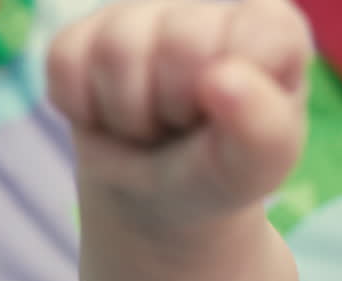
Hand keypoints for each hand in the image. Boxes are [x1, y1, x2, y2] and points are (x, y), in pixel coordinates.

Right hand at [46, 0, 308, 223]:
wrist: (159, 200)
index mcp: (274, 31)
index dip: (232, 97)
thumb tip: (222, 78)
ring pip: (117, 49)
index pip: (253, 37)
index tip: (232, 124)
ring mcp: (145, 14)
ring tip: (154, 126)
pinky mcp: (87, 31)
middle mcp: (211, 8)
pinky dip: (86, 109)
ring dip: (130, 113)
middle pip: (179, 41)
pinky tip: (114, 117)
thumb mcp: (256, 169)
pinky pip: (67, 61)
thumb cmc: (222, 172)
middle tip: (186, 128)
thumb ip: (263, 131)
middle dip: (176, 108)